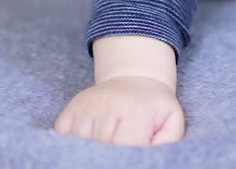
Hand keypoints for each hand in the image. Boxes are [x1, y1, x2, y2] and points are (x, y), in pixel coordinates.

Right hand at [54, 75, 184, 145]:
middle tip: (118, 151)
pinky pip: (63, 136)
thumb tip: (152, 156)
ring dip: (91, 150)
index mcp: (135, 110)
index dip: (127, 156)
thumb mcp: (171, 119)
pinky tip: (88, 142)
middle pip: (102, 147)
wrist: (134, 78)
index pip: (124, 146)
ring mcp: (86, 106)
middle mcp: (107, 105)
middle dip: (110, 155)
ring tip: (106, 146)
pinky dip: (72, 144)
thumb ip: (167, 141)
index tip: (131, 155)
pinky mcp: (71, 109)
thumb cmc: (154, 105)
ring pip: (80, 143)